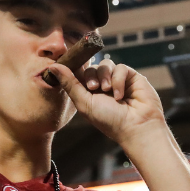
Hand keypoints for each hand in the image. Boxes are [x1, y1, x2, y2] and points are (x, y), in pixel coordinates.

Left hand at [50, 58, 165, 147]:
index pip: (78, 74)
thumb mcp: (84, 103)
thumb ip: (69, 84)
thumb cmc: (110, 121)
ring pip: (105, 64)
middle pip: (91, 67)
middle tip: (94, 89)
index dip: (74, 68)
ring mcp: (117, 81)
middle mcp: (103, 86)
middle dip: (91, 76)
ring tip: (108, 91)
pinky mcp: (131, 77)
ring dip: (104, 76)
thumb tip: (53, 66)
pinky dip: (118, 79)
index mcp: (89, 93)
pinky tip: (121, 94)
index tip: (69, 63)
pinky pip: (120, 67)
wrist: (136, 127)